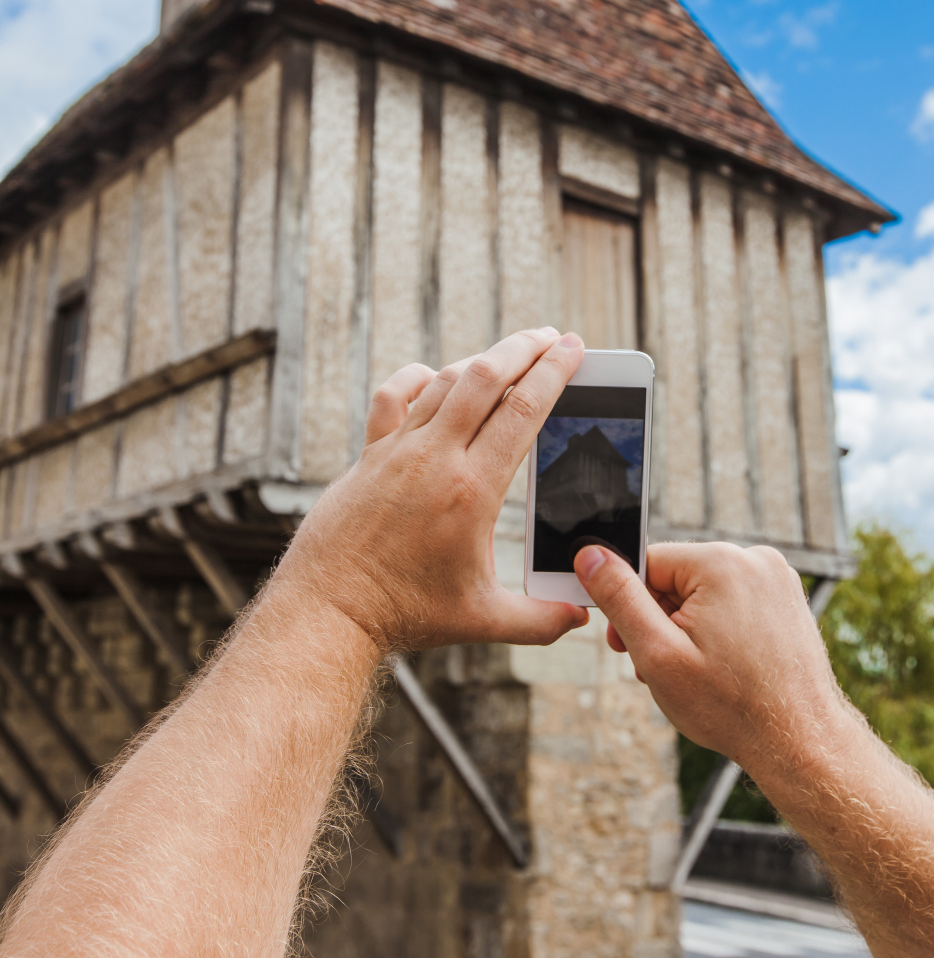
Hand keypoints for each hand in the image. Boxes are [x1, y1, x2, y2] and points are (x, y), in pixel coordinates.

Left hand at [279, 328, 588, 653]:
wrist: (328, 610)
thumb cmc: (404, 614)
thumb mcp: (483, 622)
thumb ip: (539, 619)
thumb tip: (582, 615)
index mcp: (472, 490)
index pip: (522, 411)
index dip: (553, 373)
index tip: (573, 349)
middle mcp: (434, 458)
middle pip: (486, 377)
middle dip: (525, 349)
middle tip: (553, 336)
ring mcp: (396, 450)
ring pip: (444, 381)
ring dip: (482, 360)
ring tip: (509, 354)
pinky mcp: (368, 454)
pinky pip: (393, 396)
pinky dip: (418, 377)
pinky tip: (435, 377)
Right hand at [572, 541, 845, 773]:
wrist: (799, 742)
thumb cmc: (731, 707)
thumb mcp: (658, 653)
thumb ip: (619, 598)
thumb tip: (589, 555)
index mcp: (721, 563)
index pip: (647, 563)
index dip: (630, 605)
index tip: (627, 645)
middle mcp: (754, 559)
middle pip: (676, 577)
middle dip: (660, 620)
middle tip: (659, 669)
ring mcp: (776, 578)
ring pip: (703, 592)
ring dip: (687, 628)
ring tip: (692, 674)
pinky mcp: (786, 599)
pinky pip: (732, 601)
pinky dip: (717, 628)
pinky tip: (720, 666)